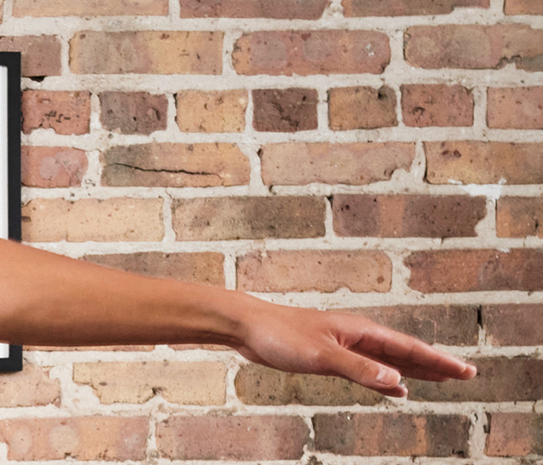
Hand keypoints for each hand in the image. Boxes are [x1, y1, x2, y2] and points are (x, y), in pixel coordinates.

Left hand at [231, 304, 476, 396]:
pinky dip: (387, 379)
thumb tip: (396, 379)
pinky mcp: (331, 356)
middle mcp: (359, 336)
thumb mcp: (323, 355)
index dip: (439, 362)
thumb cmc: (282, 335)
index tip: (466, 371)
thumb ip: (359, 368)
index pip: (410, 349)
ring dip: (416, 371)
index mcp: (362, 331)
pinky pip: (370, 370)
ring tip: (441, 380)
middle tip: (466, 375)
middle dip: (436, 365)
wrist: (248, 328)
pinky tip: (398, 388)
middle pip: (406, 353)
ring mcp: (346, 346)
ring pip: (390, 361)